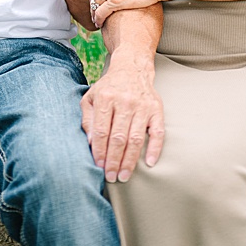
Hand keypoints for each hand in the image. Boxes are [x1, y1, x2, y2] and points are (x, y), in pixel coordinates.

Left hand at [81, 59, 164, 181]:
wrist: (132, 69)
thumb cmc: (108, 88)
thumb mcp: (91, 98)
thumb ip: (88, 119)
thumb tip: (89, 143)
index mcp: (105, 98)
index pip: (101, 130)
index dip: (99, 150)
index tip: (98, 166)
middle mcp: (125, 102)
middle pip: (118, 137)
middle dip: (114, 160)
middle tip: (111, 176)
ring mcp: (142, 106)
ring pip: (135, 139)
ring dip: (130, 160)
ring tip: (124, 176)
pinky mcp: (157, 110)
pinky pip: (158, 133)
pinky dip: (154, 149)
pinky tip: (149, 163)